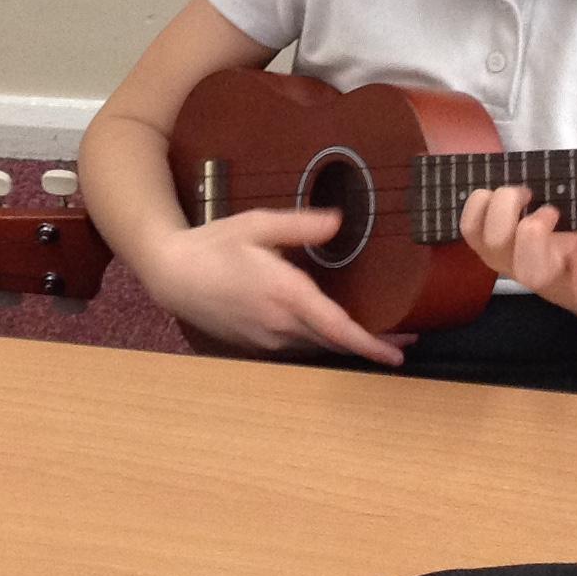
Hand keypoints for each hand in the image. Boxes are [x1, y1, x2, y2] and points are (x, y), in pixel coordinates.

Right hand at [141, 209, 415, 366]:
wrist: (172, 275)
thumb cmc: (213, 245)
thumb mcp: (257, 224)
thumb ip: (300, 225)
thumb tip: (338, 221)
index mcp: (285, 294)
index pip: (338, 328)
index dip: (371, 345)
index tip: (399, 354)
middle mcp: (280, 324)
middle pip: (335, 344)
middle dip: (370, 345)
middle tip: (404, 341)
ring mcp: (268, 338)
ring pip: (317, 347)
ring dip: (346, 344)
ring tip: (376, 335)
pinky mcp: (257, 343)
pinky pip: (299, 346)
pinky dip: (322, 341)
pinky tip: (331, 329)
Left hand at [458, 185, 576, 312]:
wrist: (571, 264)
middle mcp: (546, 277)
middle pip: (529, 273)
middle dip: (533, 235)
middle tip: (550, 209)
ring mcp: (512, 263)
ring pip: (491, 248)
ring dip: (501, 212)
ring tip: (523, 191)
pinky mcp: (487, 246)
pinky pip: (467, 231)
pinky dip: (475, 206)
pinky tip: (499, 190)